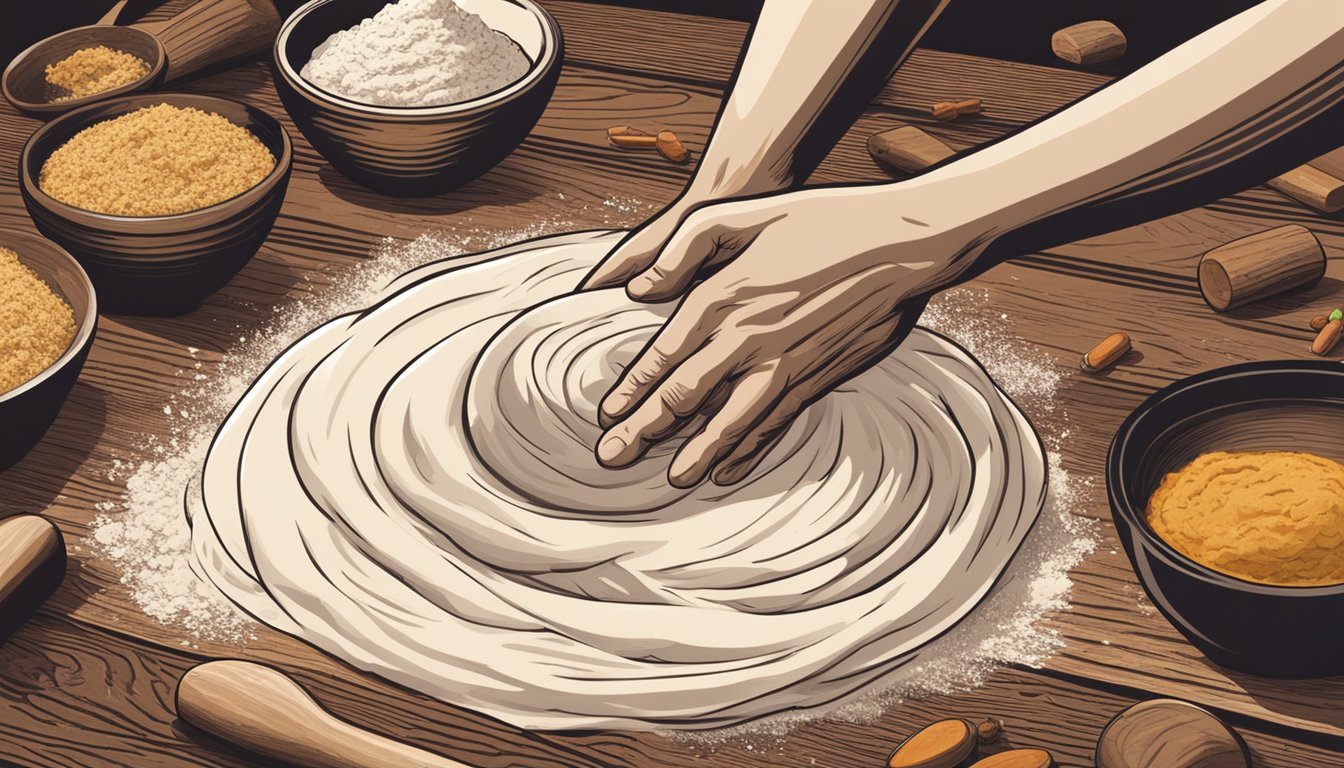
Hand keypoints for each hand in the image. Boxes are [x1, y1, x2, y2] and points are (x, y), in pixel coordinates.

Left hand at [593, 185, 977, 487]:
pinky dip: (749, 451)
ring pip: (729, 422)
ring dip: (696, 454)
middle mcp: (748, 340)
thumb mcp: (740, 213)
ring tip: (671, 479)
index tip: (606, 416)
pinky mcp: (816, 377)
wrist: (898, 244)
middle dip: (644, 432)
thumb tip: (638, 287)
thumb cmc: (818, 221)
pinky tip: (730, 470)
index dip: (631, 390)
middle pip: (685, 398)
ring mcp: (784, 364)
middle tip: (613, 459)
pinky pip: (773, 423)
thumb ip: (681, 248)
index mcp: (721, 299)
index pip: (663, 357)